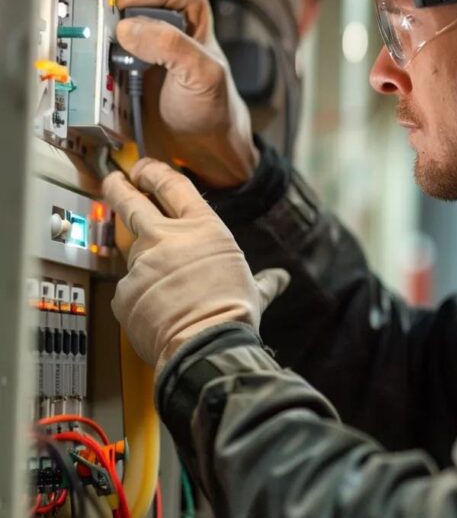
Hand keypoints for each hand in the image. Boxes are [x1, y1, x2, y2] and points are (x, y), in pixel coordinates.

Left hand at [102, 159, 289, 371]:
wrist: (206, 348)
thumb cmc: (232, 316)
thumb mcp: (253, 290)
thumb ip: (264, 281)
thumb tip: (281, 279)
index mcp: (203, 229)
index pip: (173, 186)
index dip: (154, 173)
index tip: (143, 169)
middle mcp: (168, 238)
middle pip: (133, 203)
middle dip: (120, 188)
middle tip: (114, 180)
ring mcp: (143, 263)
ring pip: (135, 254)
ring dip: (145, 265)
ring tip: (161, 286)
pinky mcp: (125, 290)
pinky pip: (129, 289)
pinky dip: (139, 298)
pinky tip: (156, 312)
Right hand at [116, 0, 258, 186]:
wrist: (206, 151)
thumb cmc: (215, 111)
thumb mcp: (202, 74)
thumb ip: (172, 46)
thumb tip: (129, 28)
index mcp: (196, 30)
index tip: (128, 2)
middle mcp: (173, 41)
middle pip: (145, 11)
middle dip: (125, 14)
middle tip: (107, 22)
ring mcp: (153, 62)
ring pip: (127, 38)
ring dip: (111, 40)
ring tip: (101, 45)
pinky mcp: (136, 83)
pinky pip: (115, 66)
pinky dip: (105, 67)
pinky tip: (102, 71)